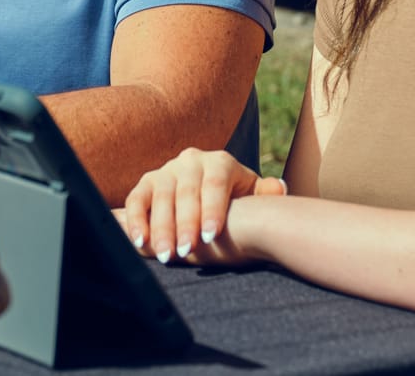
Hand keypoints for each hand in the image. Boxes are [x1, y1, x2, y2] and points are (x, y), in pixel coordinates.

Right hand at [122, 147, 285, 266]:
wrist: (211, 192)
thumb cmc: (237, 200)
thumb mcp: (253, 195)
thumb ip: (265, 193)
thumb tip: (278, 188)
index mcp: (220, 162)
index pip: (214, 184)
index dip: (212, 209)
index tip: (211, 236)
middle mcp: (191, 161)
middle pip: (186, 192)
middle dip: (185, 224)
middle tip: (186, 251)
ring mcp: (167, 170)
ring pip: (160, 197)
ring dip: (161, 228)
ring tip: (165, 254)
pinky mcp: (147, 183)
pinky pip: (137, 199)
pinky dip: (136, 219)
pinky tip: (141, 242)